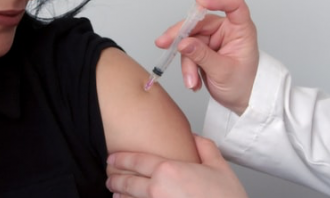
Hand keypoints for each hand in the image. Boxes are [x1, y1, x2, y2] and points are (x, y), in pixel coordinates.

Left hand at [106, 135, 247, 197]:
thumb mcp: (219, 167)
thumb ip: (205, 147)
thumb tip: (194, 137)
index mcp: (169, 170)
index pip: (136, 161)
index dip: (120, 159)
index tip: (112, 159)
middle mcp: (157, 189)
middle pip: (127, 182)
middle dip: (115, 178)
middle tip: (109, 176)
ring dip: (119, 195)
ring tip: (114, 192)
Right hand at [157, 0, 257, 114]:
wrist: (241, 101)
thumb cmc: (243, 85)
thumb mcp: (223, 72)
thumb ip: (202, 56)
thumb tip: (183, 43)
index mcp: (240, 29)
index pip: (233, 4)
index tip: (199, 2)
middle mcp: (226, 30)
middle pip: (199, 22)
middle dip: (181, 37)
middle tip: (164, 44)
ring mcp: (212, 38)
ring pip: (188, 40)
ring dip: (187, 62)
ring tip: (192, 81)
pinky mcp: (202, 48)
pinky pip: (186, 51)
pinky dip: (187, 67)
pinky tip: (193, 81)